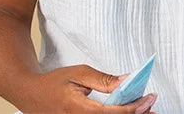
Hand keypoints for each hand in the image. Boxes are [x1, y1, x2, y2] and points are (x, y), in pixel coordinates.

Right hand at [19, 65, 158, 112]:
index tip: (149, 98)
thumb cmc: (54, 83)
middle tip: (152, 106)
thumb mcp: (79, 73)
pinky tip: (129, 113)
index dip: (133, 108)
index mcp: (78, 109)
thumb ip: (104, 80)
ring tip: (146, 111)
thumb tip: (128, 81)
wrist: (31, 96)